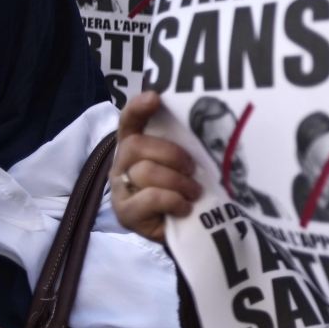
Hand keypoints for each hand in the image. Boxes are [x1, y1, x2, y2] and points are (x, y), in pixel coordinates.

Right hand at [110, 91, 201, 243]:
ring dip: (178, 182)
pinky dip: (174, 201)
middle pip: (137, 146)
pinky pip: (150, 198)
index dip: (137, 108)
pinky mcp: (126, 213)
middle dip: (172, 155)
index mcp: (136, 146)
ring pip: (146, 172)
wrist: (182, 231)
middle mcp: (122, 164)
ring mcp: (120, 189)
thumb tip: (208, 125)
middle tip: (193, 169)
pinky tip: (185, 208)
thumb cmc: (183, 190)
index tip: (154, 97)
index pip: (129, 121)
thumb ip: (184, 145)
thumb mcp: (184, 165)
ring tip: (194, 192)